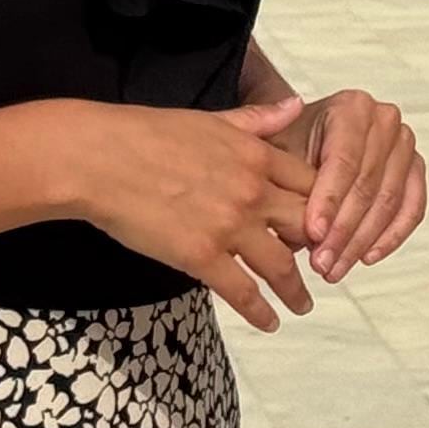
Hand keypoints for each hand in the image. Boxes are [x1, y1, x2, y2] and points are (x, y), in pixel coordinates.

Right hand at [69, 97, 318, 331]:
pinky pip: (242, 291)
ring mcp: (229, 226)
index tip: (326, 222)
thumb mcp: (211, 119)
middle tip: (324, 267)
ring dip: (296, 291)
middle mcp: (252, 191)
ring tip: (303, 305)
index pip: (310, 184)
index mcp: (256, 155)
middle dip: (319, 250)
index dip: (323, 206)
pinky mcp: (202, 256)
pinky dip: (260, 311)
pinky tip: (268, 322)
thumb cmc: (149, 132)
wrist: (102, 159)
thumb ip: (257, 119)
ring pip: (280, 266)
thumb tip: (295, 105)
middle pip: (306, 226)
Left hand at [297, 87, 427, 279]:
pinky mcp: (415, 169)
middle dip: (343, 230)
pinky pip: (412, 208)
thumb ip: (287, 186)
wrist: (309, 134)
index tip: (313, 234)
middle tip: (322, 263)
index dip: (329, 201)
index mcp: (352, 107)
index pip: (344, 161)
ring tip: (336, 267)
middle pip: (368, 184)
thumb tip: (300, 235)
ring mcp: (404, 144)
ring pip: (389, 201)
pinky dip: (391, 236)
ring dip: (362, 241)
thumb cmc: (293, 142)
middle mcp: (385, 120)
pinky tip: (367, 256)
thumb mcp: (279, 153)